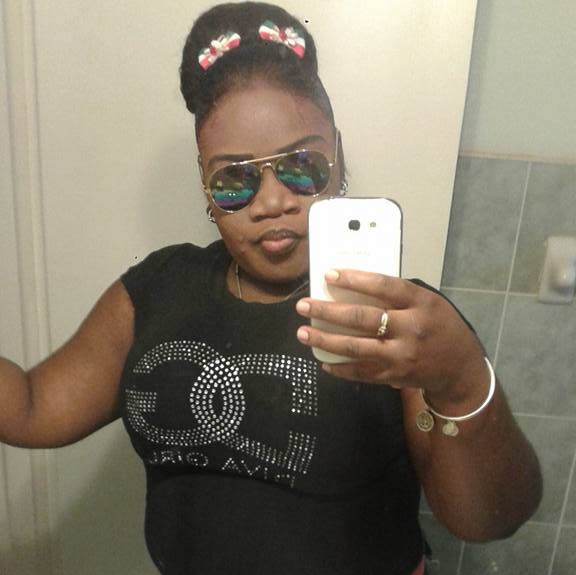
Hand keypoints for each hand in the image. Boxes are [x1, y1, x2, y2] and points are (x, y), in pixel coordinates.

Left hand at [296, 270, 486, 401]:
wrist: (460, 368)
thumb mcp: (428, 302)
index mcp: (421, 303)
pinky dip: (340, 368)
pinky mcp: (394, 376)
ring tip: (303, 333)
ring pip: (356, 348)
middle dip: (328, 312)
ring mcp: (401, 356)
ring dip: (325, 341)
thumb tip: (354, 285)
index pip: (385, 286)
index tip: (329, 275)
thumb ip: (398, 295)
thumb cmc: (440, 325)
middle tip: (303, 306)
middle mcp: (410, 329)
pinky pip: (361, 372)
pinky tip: (323, 361)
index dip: (355, 280)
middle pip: (363, 318)